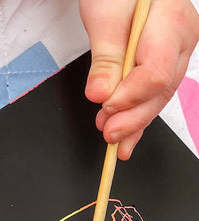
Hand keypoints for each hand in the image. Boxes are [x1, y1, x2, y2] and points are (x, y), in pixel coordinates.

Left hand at [79, 0, 198, 159]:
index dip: (130, 96)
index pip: (155, 72)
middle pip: (160, 90)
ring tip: (111, 135)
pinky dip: (136, 117)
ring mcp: (174, 54)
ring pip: (157, 97)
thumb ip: (105, 59)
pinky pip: (152, 95)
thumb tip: (101, 95)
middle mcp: (181, 40)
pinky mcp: (162, 65)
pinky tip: (127, 138)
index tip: (105, 105)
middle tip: (108, 133)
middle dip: (132, 117)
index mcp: (172, 21)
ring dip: (132, 121)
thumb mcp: (104, 19)